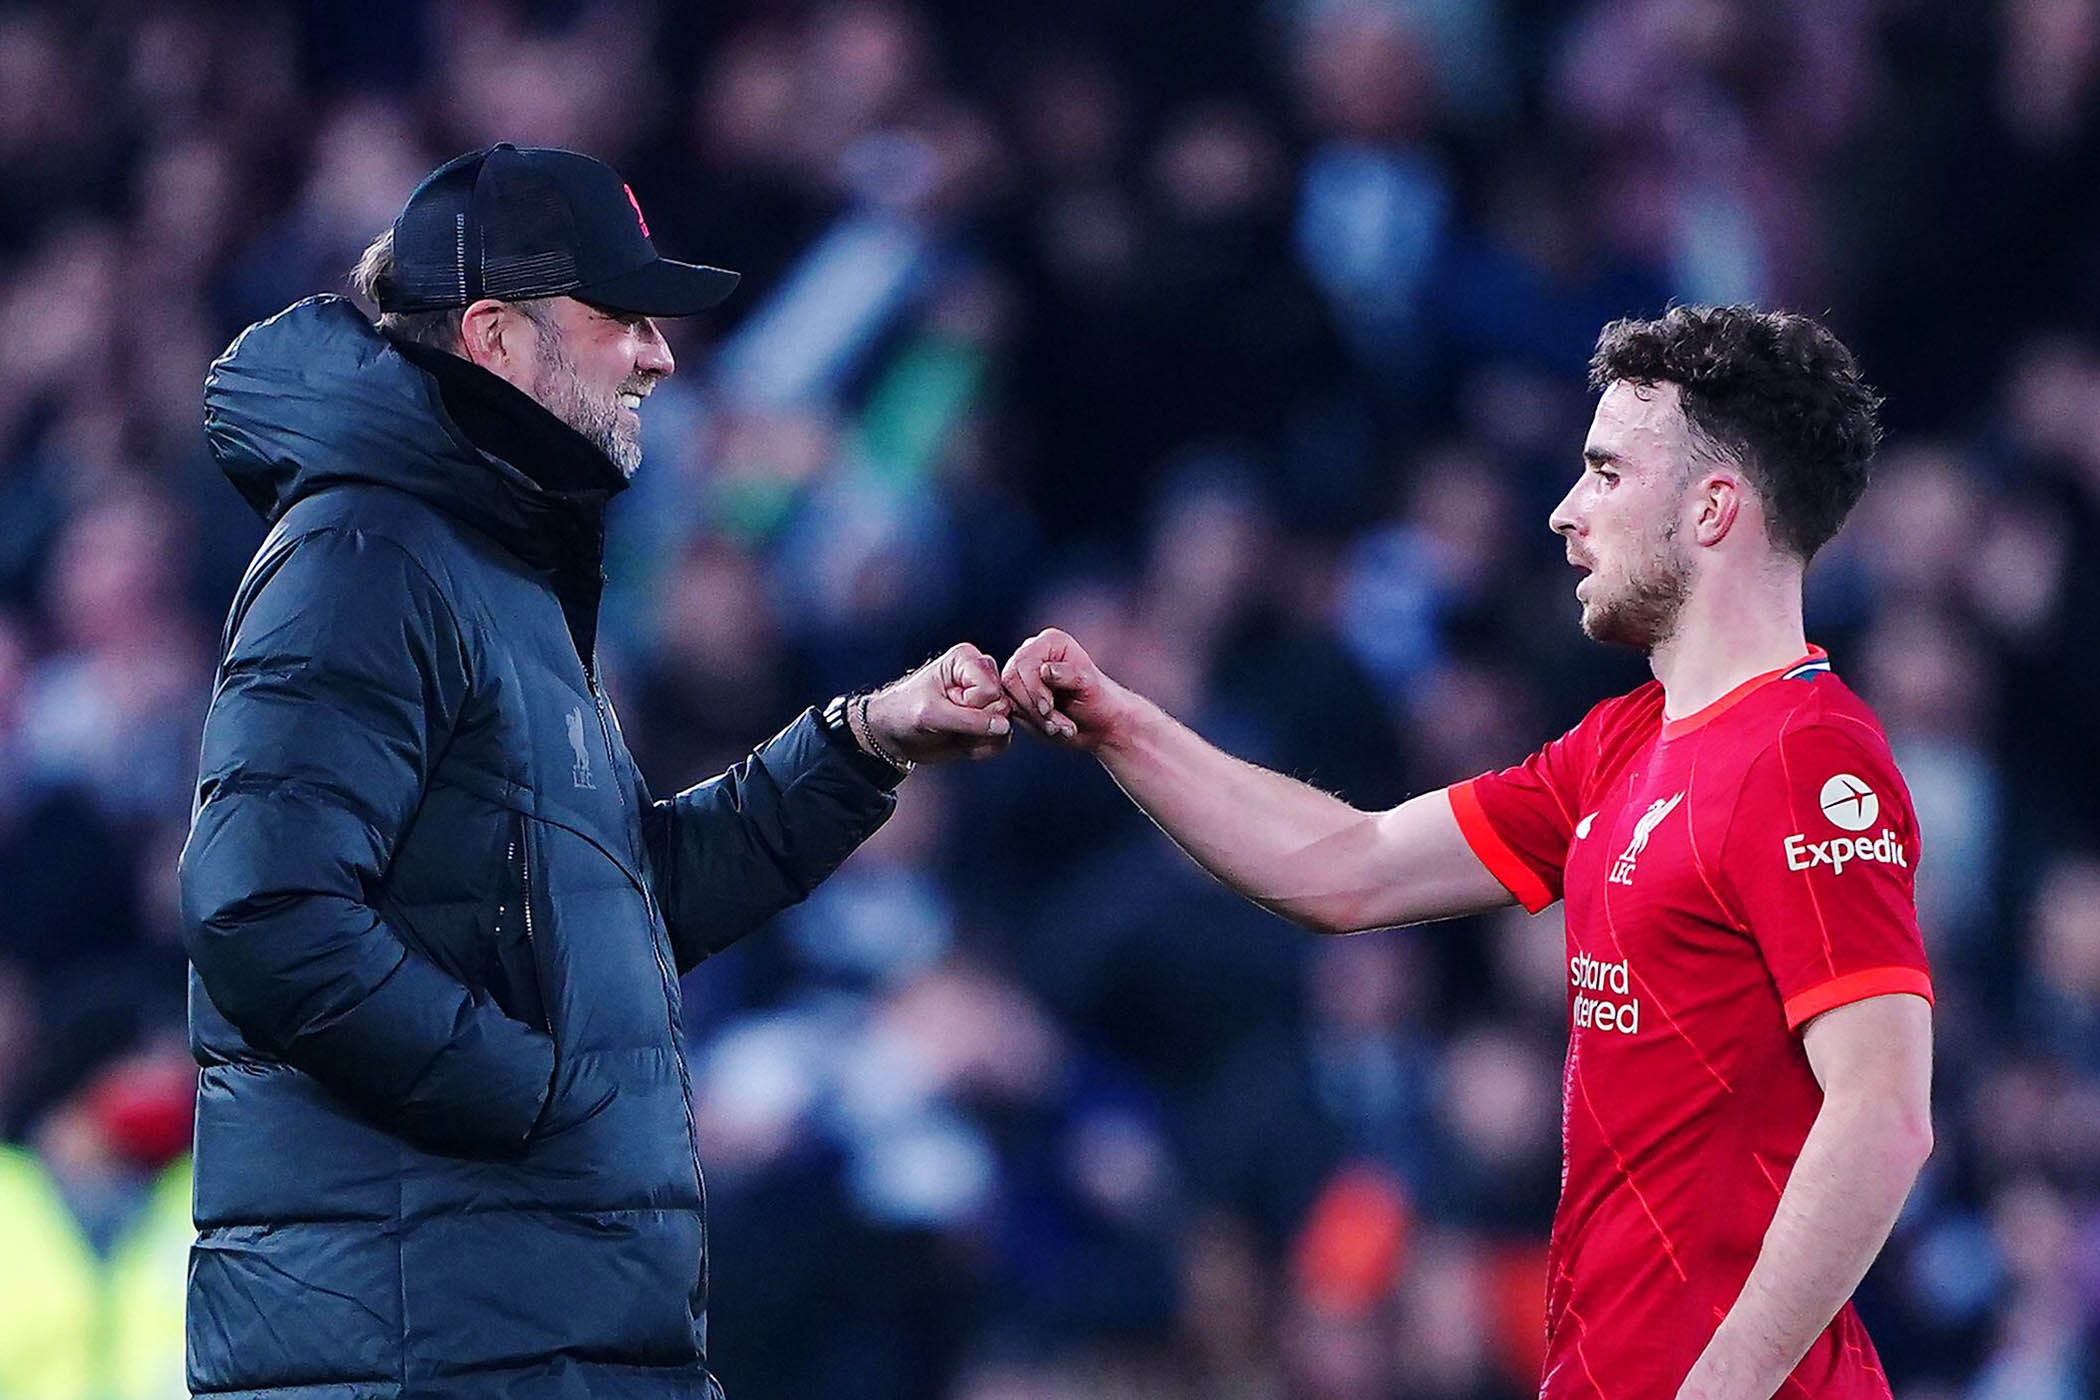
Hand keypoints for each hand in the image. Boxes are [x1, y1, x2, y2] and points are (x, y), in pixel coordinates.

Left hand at [860, 643, 1012, 765]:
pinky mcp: (989, 721)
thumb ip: (969, 720)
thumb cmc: (903, 712)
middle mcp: (981, 676)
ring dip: (978, 738)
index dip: (969, 705)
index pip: (990, 689)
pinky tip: (962, 742)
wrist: (893, 735)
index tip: (945, 704)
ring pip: (1005, 725)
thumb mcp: (931, 715)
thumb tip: (1005, 726)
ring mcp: (987, 700)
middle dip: (975, 723)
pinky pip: (1002, 740)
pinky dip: (982, 748)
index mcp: (967, 659)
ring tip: (954, 731)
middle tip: (949, 721)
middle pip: (1002, 706)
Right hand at [999, 628, 1136, 750]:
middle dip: (1033, 707)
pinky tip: (1052, 729)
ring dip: (1034, 718)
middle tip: (1058, 725)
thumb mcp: (1088, 685)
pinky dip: (1030, 723)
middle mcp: (1031, 653)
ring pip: (1010, 697)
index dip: (1034, 688)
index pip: (1025, 663)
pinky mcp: (1017, 695)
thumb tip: (1045, 671)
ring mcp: (1021, 675)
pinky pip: (1011, 710)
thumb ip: (1067, 674)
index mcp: (1049, 641)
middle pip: (1012, 680)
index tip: (1049, 708)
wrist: (1098, 722)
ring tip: (1061, 728)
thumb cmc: (1098, 699)